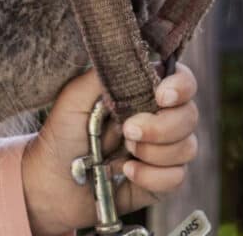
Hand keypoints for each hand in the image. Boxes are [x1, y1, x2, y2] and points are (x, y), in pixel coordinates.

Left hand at [19, 68, 200, 234]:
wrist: (52, 185)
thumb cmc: (61, 136)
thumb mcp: (74, 98)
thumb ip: (104, 75)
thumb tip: (131, 58)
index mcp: (144, 93)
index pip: (183, 81)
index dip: (180, 87)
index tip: (161, 97)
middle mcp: (160, 118)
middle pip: (190, 115)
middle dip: (160, 127)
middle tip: (128, 131)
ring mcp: (164, 150)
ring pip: (187, 147)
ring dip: (153, 152)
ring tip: (121, 155)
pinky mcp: (162, 180)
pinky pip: (177, 177)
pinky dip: (151, 176)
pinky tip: (126, 173)